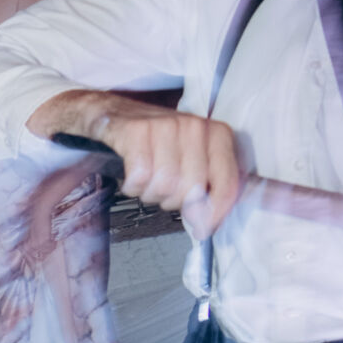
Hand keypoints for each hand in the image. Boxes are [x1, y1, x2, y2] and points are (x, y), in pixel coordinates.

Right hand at [33, 91, 240, 233]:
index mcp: (218, 135)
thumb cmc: (156, 143)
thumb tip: (209, 222)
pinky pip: (139, 177)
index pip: (227, 184)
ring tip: (147, 182)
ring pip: (165, 185)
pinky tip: (132, 176)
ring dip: (151, 193)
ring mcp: (167, 126)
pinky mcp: (137, 130)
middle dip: (174, 201)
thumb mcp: (192, 159)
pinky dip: (132, 185)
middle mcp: (196, 127)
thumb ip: (209, 187)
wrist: (115, 114)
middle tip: (164, 192)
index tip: (202, 228)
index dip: (215, 214)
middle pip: (192, 190)